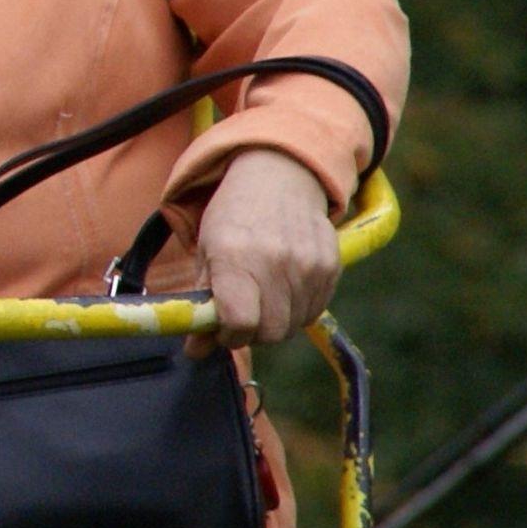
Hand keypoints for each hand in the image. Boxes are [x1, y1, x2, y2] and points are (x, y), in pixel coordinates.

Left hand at [188, 149, 341, 354]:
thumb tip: (196, 352)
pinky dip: (296, 309)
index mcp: (235, 256)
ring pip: (292, 326)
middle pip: (269, 332)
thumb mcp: (207, 251)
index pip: (240, 322)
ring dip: (275, 320)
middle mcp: (275, 261)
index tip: (221, 327)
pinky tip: (284, 284)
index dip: (228, 335)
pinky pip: (313, 311)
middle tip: (242, 313)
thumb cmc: (234, 215)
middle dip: (252, 333)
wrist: (279, 175)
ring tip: (262, 291)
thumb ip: (201, 303)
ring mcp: (308, 265)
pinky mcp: (330, 266)